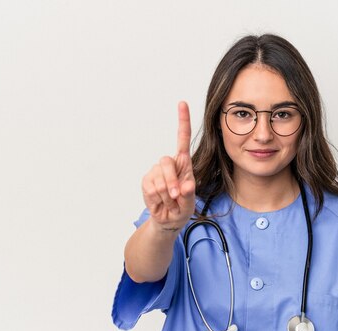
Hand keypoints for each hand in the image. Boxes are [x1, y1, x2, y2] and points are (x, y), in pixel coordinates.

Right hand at [142, 101, 195, 230]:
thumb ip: (188, 194)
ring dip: (165, 194)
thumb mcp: (190, 204)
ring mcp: (156, 172)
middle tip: (176, 197)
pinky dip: (157, 198)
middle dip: (171, 182)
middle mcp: (170, 164)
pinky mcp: (147, 180)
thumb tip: (186, 185)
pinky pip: (150, 188)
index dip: (183, 121)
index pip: (182, 138)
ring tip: (170, 201)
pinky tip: (160, 201)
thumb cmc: (182, 208)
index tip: (182, 104)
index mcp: (184, 163)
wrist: (168, 219)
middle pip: (166, 162)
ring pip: (159, 179)